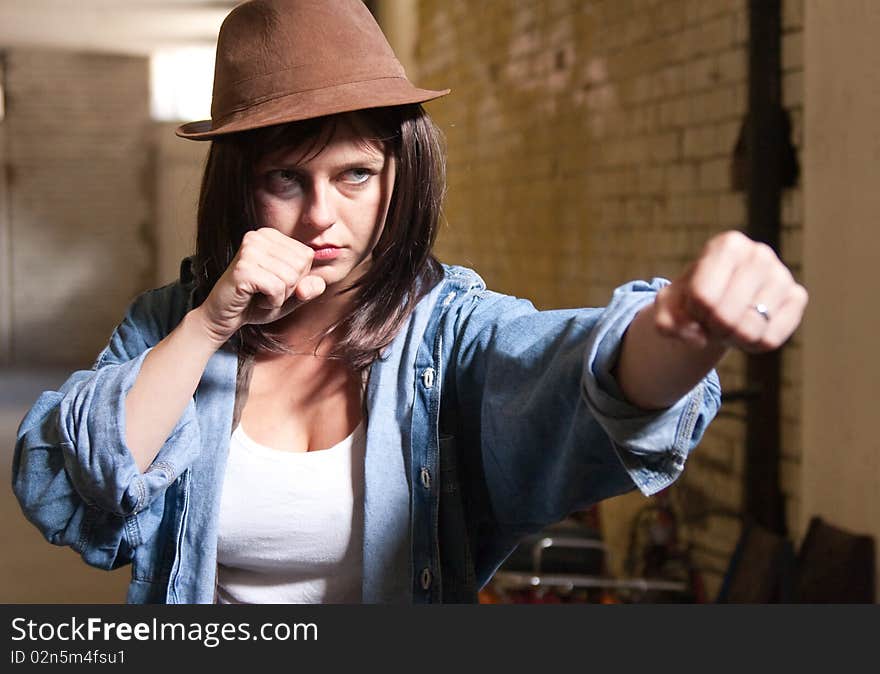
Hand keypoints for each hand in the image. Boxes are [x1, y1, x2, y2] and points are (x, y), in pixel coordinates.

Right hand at [196, 228, 326, 343]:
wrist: (224, 317)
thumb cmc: (256, 303)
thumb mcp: (290, 296)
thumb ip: (309, 288)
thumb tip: (318, 283)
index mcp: (271, 236)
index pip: (307, 256)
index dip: (297, 278)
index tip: (274, 283)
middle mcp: (259, 236)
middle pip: (300, 266)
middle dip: (288, 288)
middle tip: (265, 291)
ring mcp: (249, 250)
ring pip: (290, 278)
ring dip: (279, 296)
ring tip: (259, 295)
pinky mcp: (243, 268)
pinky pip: (277, 289)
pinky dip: (271, 302)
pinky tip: (254, 299)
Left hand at [653, 230, 807, 352]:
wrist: (718, 303)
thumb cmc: (690, 300)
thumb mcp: (667, 307)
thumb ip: (666, 323)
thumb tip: (698, 338)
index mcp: (727, 245)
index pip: (703, 297)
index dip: (693, 313)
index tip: (695, 306)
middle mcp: (760, 254)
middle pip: (726, 316)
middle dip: (712, 328)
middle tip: (711, 320)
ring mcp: (782, 275)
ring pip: (751, 330)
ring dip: (732, 337)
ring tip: (729, 323)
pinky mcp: (797, 297)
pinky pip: (771, 339)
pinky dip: (752, 345)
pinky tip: (748, 329)